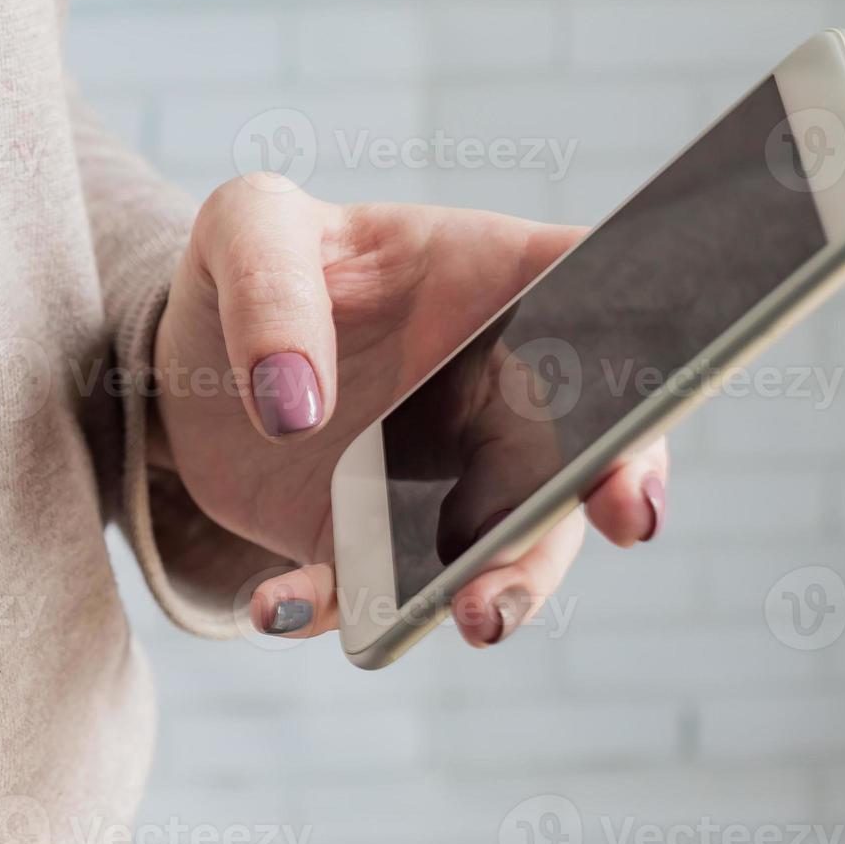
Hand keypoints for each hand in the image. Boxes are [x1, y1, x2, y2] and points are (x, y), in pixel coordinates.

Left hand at [152, 174, 668, 647]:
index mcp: (492, 283)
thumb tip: (296, 404)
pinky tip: (278, 604)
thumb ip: (271, 284)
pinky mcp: (377, 544)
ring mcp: (444, 477)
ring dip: (503, 585)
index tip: (648, 412)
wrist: (195, 363)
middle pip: (581, 444)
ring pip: (507, 545)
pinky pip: (378, 593)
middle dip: (607, 492)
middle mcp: (490, 388)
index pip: (602, 298)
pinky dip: (337, 610)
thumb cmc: (248, 265)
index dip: (649, 350)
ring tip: (468, 616)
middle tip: (624, 526)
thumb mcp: (245, 228)